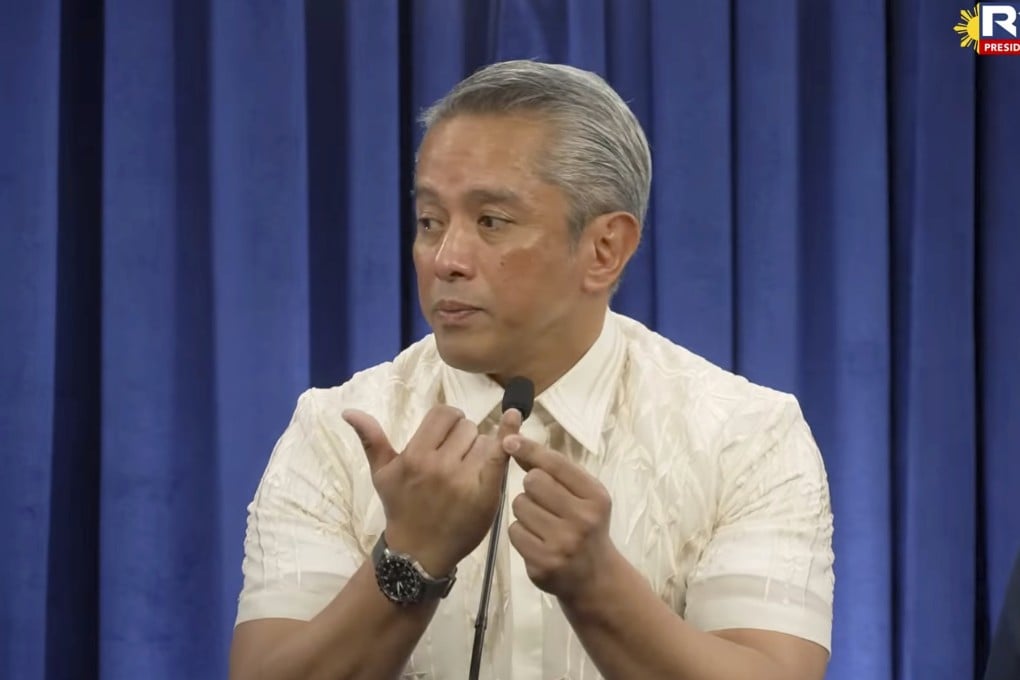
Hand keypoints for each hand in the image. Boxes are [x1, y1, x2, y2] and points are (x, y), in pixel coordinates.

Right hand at [342, 405, 522, 575]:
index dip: (448, 423)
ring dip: (481, 450)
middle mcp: (439, 465)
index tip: (446, 438)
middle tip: (456, 462)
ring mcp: (463, 480)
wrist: (418, 552)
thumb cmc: (401, 508)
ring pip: (484, 441)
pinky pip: (500, 454)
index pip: (444, 415)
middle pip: (466, 427)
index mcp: (415, 456)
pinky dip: (509, 435)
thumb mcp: (382, 474)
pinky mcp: (486, 492)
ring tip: (469, 472)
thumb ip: (371, 440)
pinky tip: (515, 417)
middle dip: (464, 439)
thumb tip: (348, 411)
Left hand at [502, 434, 615, 602]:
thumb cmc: (586, 527)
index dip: (529, 449)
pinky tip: (537, 540)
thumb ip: (552, 469)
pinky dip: (521, 532)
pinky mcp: (543, 564)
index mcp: (596, 497)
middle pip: (533, 482)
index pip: (556, 464)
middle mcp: (582, 519)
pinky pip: (514, 531)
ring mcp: (562, 544)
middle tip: (544, 502)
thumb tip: (513, 443)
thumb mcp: (582, 496)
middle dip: (532, 488)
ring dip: (525, 511)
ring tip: (542, 523)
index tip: (509, 441)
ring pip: (520, 506)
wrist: (596, 577)